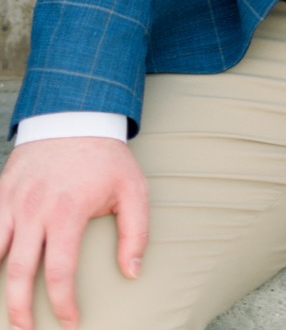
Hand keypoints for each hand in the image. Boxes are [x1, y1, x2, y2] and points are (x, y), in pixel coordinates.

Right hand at [0, 138, 147, 329]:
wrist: (76, 113)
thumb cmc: (106, 156)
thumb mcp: (132, 189)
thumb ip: (136, 232)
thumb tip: (133, 272)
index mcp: (67, 212)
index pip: (59, 273)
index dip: (63, 304)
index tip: (70, 322)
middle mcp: (34, 209)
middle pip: (18, 273)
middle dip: (19, 310)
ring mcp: (13, 200)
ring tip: (4, 309)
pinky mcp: (1, 191)